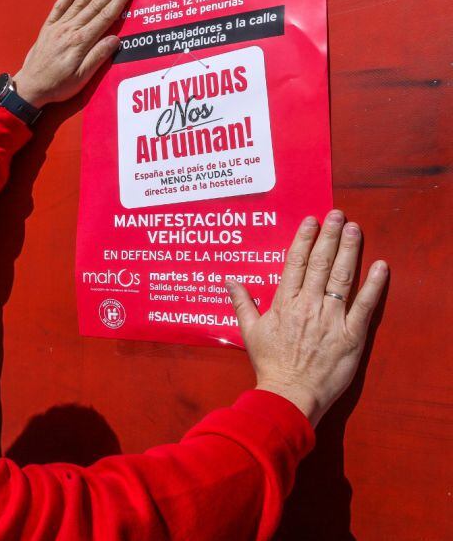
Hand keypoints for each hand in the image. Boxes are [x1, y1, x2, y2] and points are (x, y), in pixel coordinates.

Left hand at [12, 0, 134, 107]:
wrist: (30, 86)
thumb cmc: (58, 85)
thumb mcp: (82, 78)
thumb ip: (98, 57)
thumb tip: (115, 39)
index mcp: (81, 42)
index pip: (105, 17)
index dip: (118, 1)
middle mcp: (70, 30)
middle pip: (95, 5)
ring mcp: (58, 27)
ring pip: (79, 1)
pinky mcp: (48, 28)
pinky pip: (59, 6)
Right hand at [228, 211, 388, 426]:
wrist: (290, 394)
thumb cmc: (270, 364)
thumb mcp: (249, 332)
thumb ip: (242, 303)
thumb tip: (229, 280)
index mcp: (284, 303)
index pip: (295, 263)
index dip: (304, 239)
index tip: (311, 221)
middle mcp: (308, 305)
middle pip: (320, 263)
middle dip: (329, 236)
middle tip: (337, 215)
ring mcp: (331, 319)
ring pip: (342, 277)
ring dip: (349, 250)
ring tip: (354, 229)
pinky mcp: (351, 335)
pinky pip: (364, 305)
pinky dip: (374, 285)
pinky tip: (380, 266)